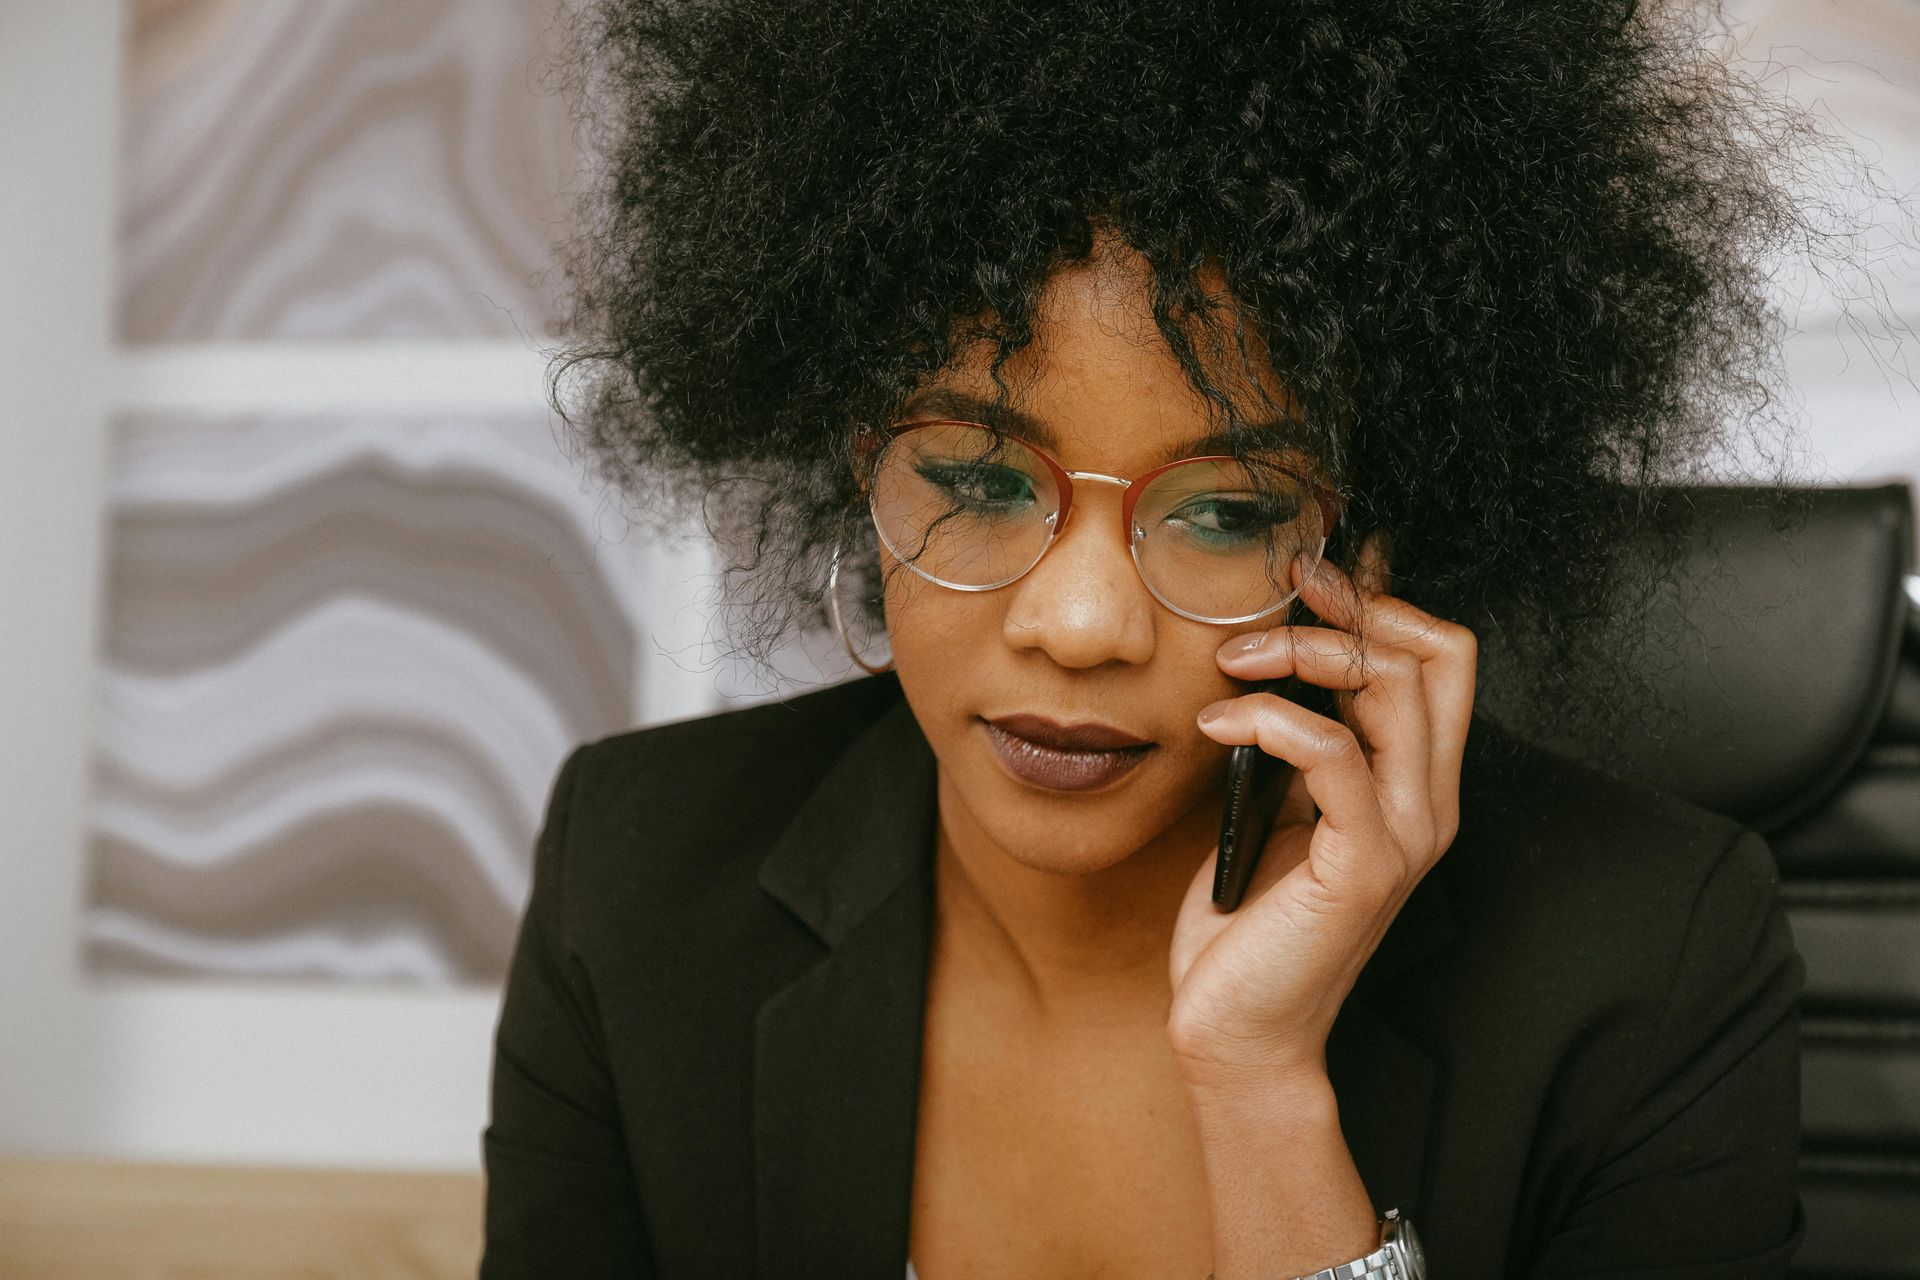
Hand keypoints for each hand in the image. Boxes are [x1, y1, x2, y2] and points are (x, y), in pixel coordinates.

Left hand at [1166, 529, 1477, 1086]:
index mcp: (1415, 785)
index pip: (1443, 657)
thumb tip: (1279, 655)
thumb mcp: (1277, 806)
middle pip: (1436, 654)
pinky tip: (1215, 725)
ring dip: (1302, 654)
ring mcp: (1404, 835)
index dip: (1382, 604)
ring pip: (1391, 688)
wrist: (1237, 1028)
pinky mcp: (1363, 866)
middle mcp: (1428, 804)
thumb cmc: (1247, 920)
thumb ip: (1299, 742)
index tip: (1306, 581)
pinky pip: (1333, 755)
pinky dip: (1269, 720)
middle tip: (1275, 601)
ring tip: (1230, 662)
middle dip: (1350, 608)